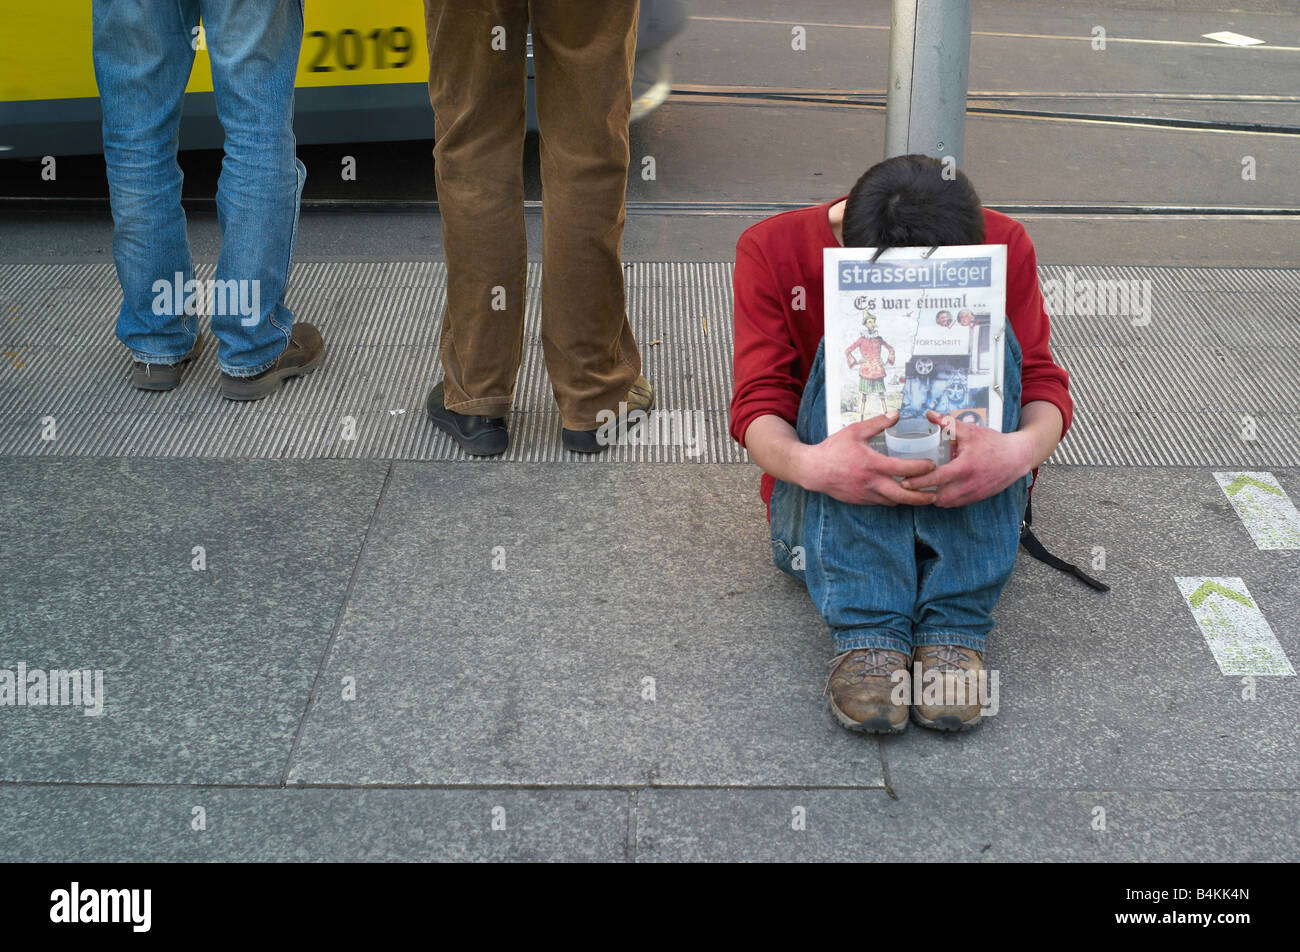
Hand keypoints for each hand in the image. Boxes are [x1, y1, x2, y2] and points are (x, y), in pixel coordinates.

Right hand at [802, 410, 938, 505]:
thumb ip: (877, 423)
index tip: (932, 465)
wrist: (813, 470)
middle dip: (922, 497)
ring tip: (922, 496)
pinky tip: (898, 494)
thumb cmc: (833, 449)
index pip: (903, 469)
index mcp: (872, 464)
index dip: (921, 468)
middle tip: (936, 495)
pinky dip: (892, 500)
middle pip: (903, 495)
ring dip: (908, 500)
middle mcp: (871, 483)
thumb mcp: (855, 431)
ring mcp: (866, 495)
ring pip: (893, 502)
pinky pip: (881, 503)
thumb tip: (896, 414)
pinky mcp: (860, 501)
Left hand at [899, 410, 1032, 507]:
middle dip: (921, 494)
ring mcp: (974, 494)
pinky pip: (956, 504)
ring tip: (917, 491)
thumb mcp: (970, 430)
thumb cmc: (993, 442)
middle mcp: (969, 484)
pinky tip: (934, 493)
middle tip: (906, 488)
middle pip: (938, 496)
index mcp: (964, 467)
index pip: (936, 478)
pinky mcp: (977, 498)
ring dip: (932, 498)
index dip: (918, 481)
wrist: (1017, 457)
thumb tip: (928, 414)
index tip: (903, 481)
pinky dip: (944, 500)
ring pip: (946, 503)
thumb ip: (948, 423)